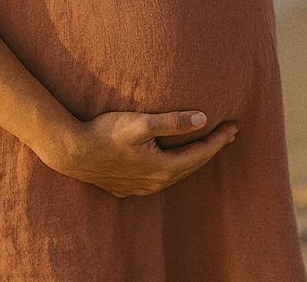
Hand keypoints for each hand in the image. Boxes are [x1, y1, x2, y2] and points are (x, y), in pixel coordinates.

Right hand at [38, 108, 239, 197]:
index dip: (219, 139)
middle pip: (192, 165)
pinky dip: (174, 165)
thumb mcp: (141, 122)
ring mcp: (141, 188)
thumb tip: (203, 119)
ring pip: (176, 172)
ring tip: (205, 144)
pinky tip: (172, 159)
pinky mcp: (128, 187)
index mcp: (163, 168)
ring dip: (193, 158)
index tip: (235, 127)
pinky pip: (160, 177)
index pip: (201, 153)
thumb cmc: (105, 133)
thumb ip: (173, 121)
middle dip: (211, 148)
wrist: (71, 152)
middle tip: (228, 134)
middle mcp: (155, 183)